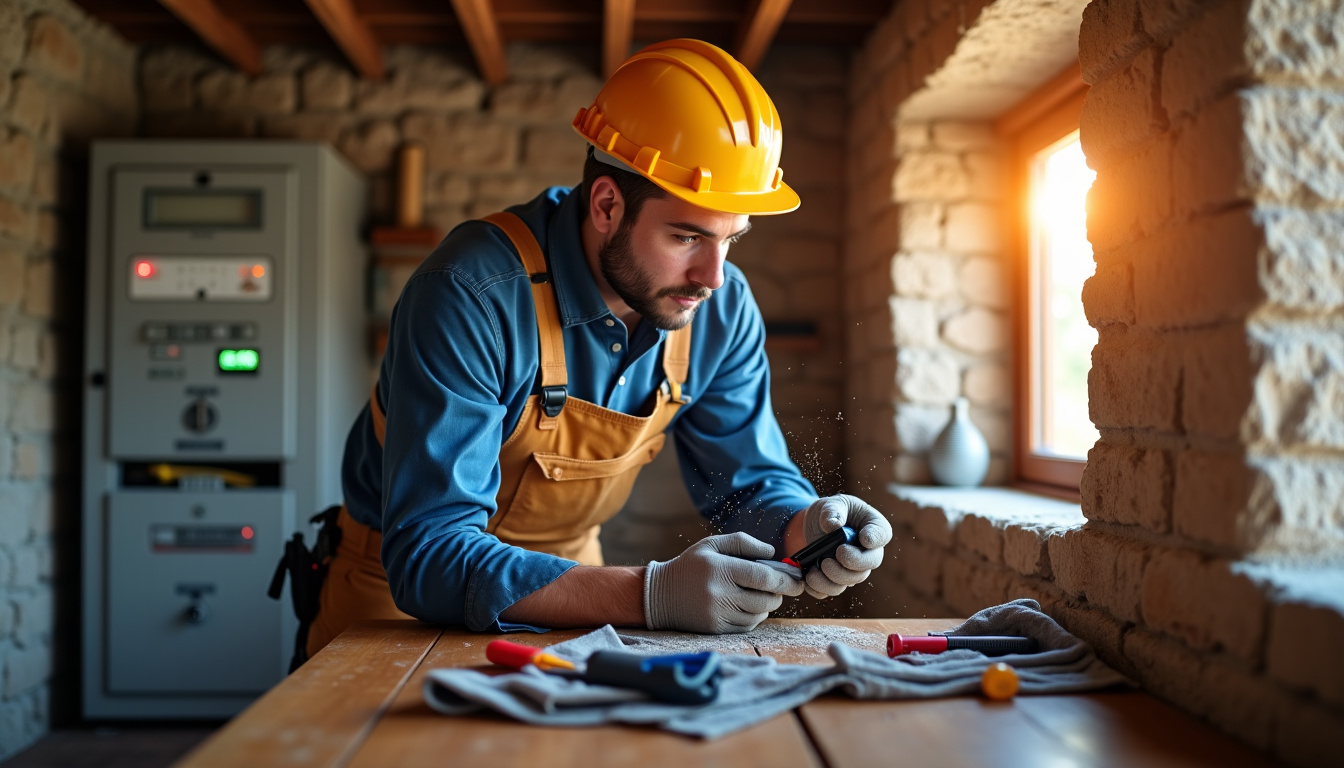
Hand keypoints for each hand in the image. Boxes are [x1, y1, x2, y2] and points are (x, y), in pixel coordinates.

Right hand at [644, 533, 804, 633]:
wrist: (660, 595)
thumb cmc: (691, 565)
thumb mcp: (712, 544)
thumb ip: (744, 543)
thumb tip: (773, 555)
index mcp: (720, 569)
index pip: (763, 578)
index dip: (786, 580)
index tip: (798, 580)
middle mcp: (719, 593)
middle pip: (765, 600)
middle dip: (778, 594)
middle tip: (780, 587)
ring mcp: (717, 614)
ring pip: (758, 615)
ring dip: (767, 606)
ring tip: (761, 595)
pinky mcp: (716, 629)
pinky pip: (747, 626)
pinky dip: (754, 617)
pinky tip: (747, 606)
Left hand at [798, 494, 891, 598]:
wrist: (817, 525)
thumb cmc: (832, 511)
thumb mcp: (833, 503)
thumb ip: (833, 510)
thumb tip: (832, 525)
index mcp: (873, 527)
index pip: (881, 535)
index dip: (874, 539)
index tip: (863, 538)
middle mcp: (868, 552)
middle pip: (868, 564)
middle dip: (851, 563)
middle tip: (835, 554)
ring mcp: (854, 568)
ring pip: (851, 581)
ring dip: (832, 579)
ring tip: (814, 571)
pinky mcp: (838, 579)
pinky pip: (833, 589)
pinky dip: (820, 588)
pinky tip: (808, 579)